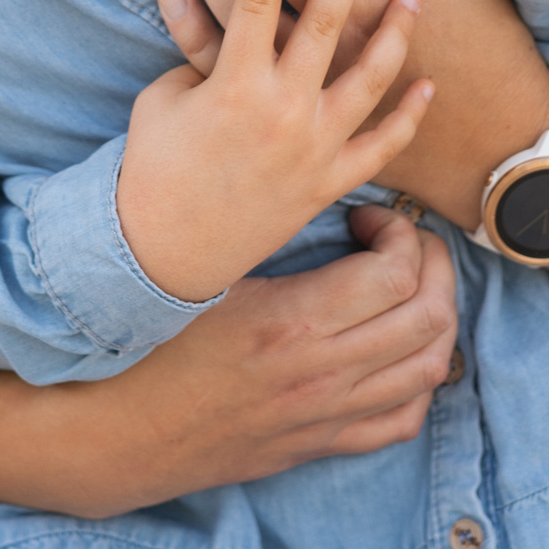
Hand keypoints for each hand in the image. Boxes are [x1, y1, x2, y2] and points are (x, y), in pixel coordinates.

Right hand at [0, 203, 461, 517]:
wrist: (111, 428)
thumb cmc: (140, 332)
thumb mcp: (186, 259)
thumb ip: (224, 187)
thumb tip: (232, 102)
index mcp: (289, 320)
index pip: (394, 273)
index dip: (400, 232)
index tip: (370, 211)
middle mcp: (318, 374)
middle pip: (426, 318)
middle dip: (433, 268)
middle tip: (406, 239)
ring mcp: (322, 417)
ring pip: (424, 370)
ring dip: (437, 319)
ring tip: (414, 285)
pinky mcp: (316, 445)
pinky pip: (400, 422)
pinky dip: (417, 385)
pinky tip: (401, 352)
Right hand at [120, 0, 433, 301]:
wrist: (164, 255)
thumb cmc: (153, 169)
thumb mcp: (163, 98)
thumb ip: (193, 50)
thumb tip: (201, 2)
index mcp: (233, 84)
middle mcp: (282, 111)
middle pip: (324, 23)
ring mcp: (312, 149)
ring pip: (367, 79)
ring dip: (394, 34)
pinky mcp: (328, 184)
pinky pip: (380, 146)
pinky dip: (406, 116)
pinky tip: (426, 85)